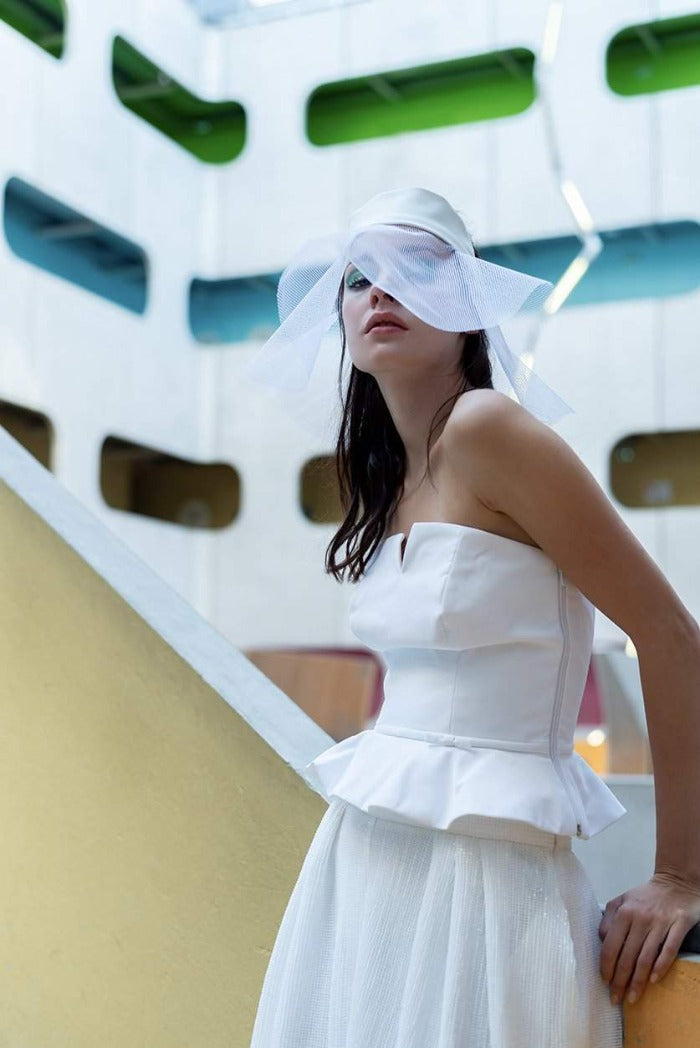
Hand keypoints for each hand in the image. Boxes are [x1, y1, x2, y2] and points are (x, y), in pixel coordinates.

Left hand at [599, 872, 699, 1004]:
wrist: (676, 881)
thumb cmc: (646, 895)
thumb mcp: (622, 900)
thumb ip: (609, 919)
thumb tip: (601, 940)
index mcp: (624, 912)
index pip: (611, 945)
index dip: (606, 966)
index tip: (604, 982)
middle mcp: (641, 918)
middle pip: (627, 956)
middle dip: (620, 980)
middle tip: (616, 999)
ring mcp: (661, 923)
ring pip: (646, 957)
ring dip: (638, 981)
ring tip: (632, 998)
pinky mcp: (679, 926)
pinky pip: (669, 950)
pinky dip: (661, 966)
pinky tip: (654, 981)